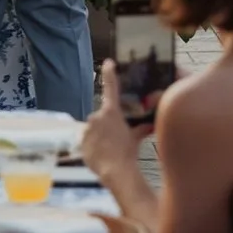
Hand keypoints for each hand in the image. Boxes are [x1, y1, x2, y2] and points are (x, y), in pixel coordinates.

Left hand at [81, 60, 144, 203]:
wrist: (115, 171)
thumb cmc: (127, 153)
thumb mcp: (135, 139)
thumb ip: (141, 129)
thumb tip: (152, 125)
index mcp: (111, 112)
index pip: (111, 88)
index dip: (109, 73)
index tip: (108, 62)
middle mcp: (96, 116)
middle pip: (100, 118)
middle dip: (106, 126)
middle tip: (114, 140)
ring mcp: (86, 129)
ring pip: (92, 130)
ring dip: (98, 136)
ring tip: (107, 150)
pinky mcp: (80, 142)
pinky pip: (86, 141)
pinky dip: (91, 146)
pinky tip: (100, 155)